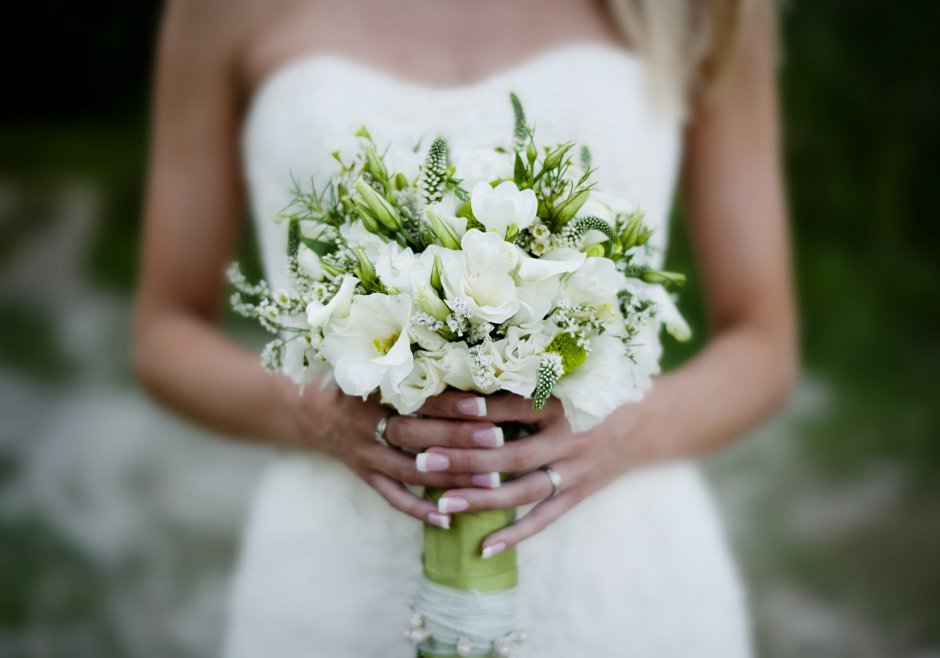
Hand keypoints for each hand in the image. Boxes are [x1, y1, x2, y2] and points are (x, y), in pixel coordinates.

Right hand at [295, 378, 508, 529]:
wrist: (311, 410)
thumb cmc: (355, 380)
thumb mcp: (373, 364)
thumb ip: (409, 364)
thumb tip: (463, 356)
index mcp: (371, 392)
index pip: (416, 399)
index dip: (448, 403)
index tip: (483, 406)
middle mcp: (367, 425)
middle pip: (415, 436)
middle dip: (457, 438)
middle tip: (497, 439)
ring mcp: (366, 455)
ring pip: (410, 472)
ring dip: (450, 478)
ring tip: (490, 482)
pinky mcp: (367, 476)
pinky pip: (393, 498)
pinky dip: (420, 510)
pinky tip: (449, 520)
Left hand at [416, 390, 640, 556]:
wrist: (645, 420)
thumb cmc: (591, 392)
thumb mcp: (563, 379)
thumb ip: (521, 384)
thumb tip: (465, 385)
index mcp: (561, 403)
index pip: (508, 408)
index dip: (471, 409)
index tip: (432, 409)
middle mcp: (568, 438)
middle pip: (510, 453)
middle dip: (465, 458)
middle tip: (425, 461)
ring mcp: (575, 470)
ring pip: (524, 490)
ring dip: (482, 498)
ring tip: (444, 502)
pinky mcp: (579, 494)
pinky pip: (544, 518)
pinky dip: (516, 535)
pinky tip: (484, 547)